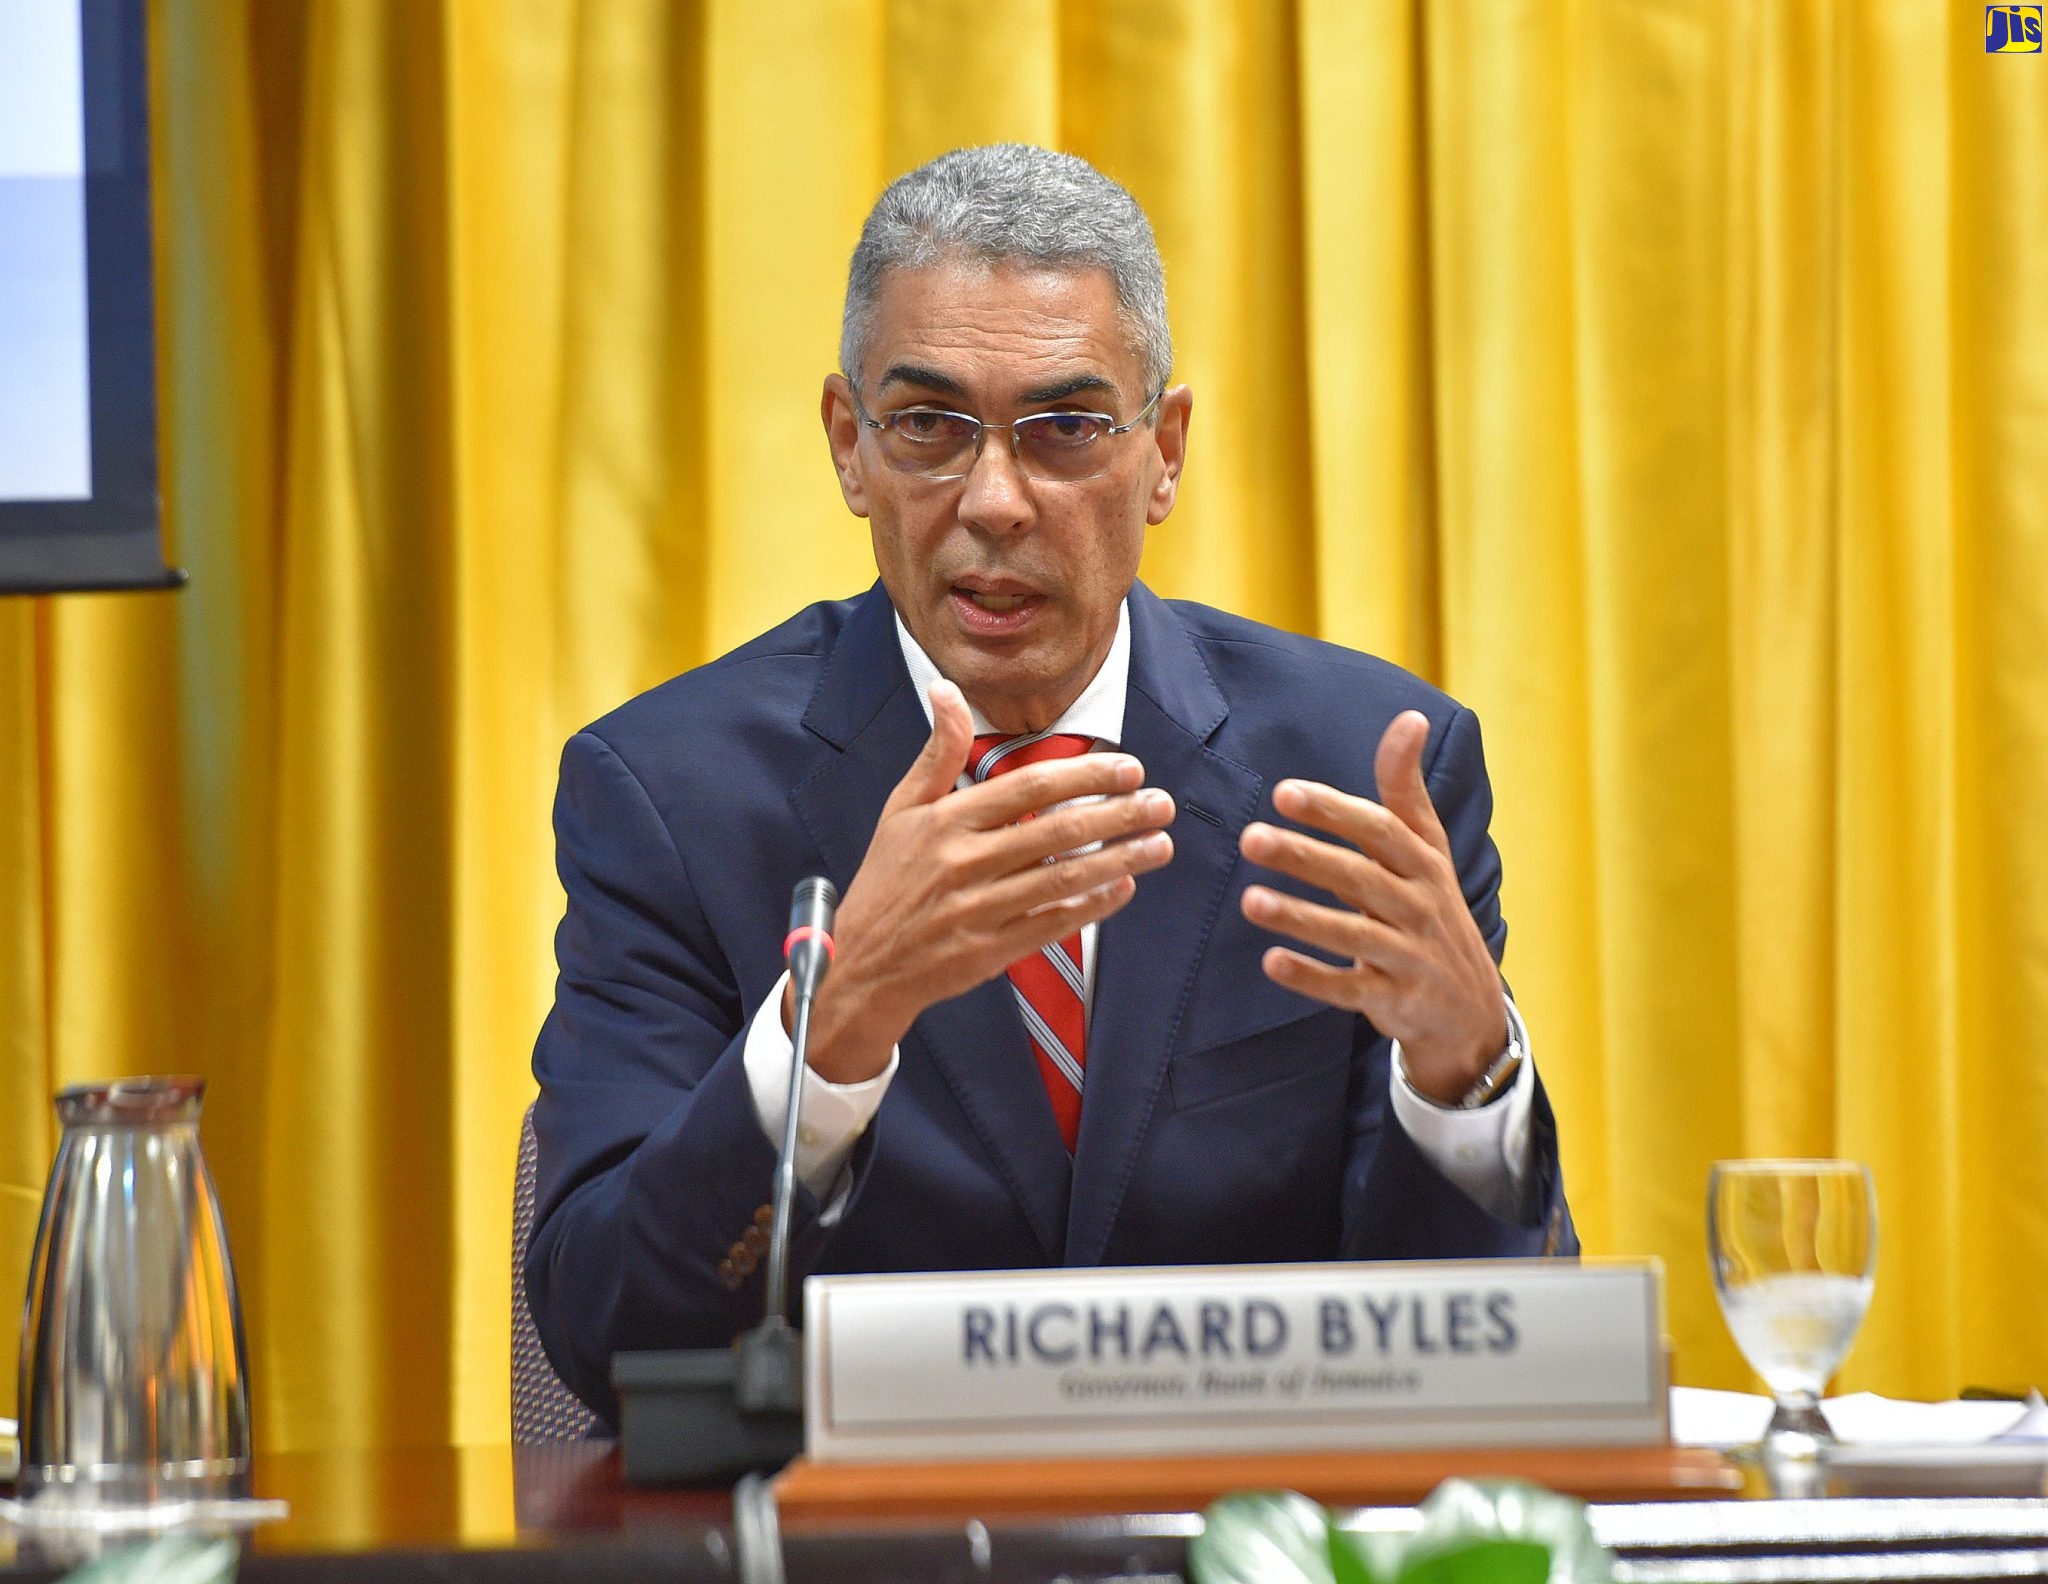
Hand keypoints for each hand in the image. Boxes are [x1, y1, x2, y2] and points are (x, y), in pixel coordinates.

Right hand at [792, 679, 1176, 1082]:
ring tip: (1160, 845)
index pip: (1028, 788)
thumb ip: (937, 752)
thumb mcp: (902, 809)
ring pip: (1061, 879)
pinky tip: (1124, 888)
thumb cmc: (888, 879)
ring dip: (1118, 860)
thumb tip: (945, 689)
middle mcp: (962, 863)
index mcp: (945, 821)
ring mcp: (977, 910)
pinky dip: (1092, 906)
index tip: (1128, 768)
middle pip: (1055, 832)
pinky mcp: (988, 951)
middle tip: (1161, 804)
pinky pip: (1052, 924)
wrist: (860, 964)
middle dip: (1116, 815)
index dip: (1084, 776)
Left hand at [1237, 709, 1505, 1104]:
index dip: (1335, 811)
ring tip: (1249, 901)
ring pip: (1353, 934)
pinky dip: (1312, 978)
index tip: (1285, 793)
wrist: (1472, 1010)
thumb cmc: (1433, 912)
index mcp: (1425, 865)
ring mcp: (1410, 958)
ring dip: (1301, 917)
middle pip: (1361, 877)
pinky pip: (1351, 990)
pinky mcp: (1395, 1001)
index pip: (1380, 830)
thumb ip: (1405, 790)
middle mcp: (1421, 908)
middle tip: (1250, 838)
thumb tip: (1410, 718)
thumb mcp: (1428, 851)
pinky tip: (1271, 962)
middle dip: (1306, 856)